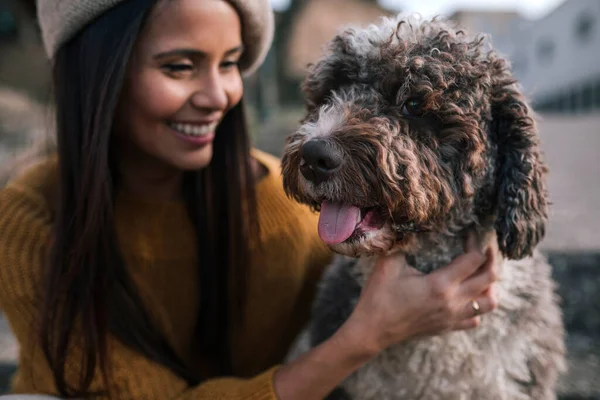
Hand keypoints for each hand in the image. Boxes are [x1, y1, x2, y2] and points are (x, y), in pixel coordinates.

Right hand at [338, 232, 498, 356]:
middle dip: (491, 259)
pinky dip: (477, 306)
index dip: (475, 242)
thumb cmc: (379, 296)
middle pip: (490, 279)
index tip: (468, 234)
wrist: (372, 330)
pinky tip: (466, 296)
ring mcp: (452, 317)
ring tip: (480, 273)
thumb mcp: (389, 264)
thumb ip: (403, 243)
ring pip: (490, 303)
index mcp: (441, 284)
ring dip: (490, 285)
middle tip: (483, 248)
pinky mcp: (447, 327)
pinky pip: (475, 319)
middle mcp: (453, 302)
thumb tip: (411, 225)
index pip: (474, 259)